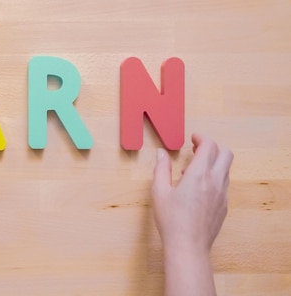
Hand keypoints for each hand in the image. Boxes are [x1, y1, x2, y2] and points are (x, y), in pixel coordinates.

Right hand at [152, 133, 232, 255]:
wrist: (188, 246)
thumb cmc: (171, 220)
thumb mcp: (159, 191)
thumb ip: (161, 169)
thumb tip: (161, 153)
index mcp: (199, 175)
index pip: (209, 146)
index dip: (201, 138)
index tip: (193, 138)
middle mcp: (215, 182)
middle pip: (225, 153)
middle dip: (212, 147)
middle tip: (197, 149)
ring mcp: (222, 194)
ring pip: (225, 169)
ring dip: (213, 163)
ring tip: (193, 171)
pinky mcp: (223, 206)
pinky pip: (223, 184)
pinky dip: (214, 178)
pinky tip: (197, 188)